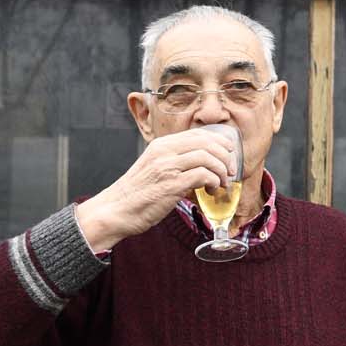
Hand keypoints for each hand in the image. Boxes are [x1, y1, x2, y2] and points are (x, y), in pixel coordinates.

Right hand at [74, 126, 238, 249]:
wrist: (115, 210)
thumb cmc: (136, 194)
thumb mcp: (154, 168)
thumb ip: (174, 163)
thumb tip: (201, 167)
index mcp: (161, 145)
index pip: (198, 135)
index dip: (219, 143)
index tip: (228, 154)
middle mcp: (164, 151)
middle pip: (207, 143)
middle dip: (225, 156)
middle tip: (230, 170)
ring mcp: (167, 167)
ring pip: (207, 157)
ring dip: (221, 170)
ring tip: (222, 183)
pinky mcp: (171, 185)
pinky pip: (203, 175)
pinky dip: (213, 181)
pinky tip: (211, 189)